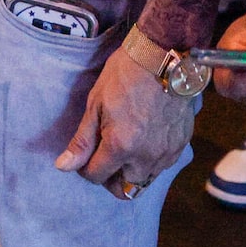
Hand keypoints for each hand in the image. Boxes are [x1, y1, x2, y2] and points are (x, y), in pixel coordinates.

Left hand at [57, 36, 199, 197]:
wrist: (164, 56)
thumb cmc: (125, 75)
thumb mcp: (95, 103)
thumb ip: (82, 141)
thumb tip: (64, 167)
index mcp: (120, 146)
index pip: (96, 176)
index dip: (85, 169)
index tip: (85, 155)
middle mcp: (145, 157)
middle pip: (123, 190)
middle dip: (110, 179)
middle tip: (105, 158)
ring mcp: (166, 152)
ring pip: (145, 181)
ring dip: (132, 172)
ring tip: (126, 149)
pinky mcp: (181, 144)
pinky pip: (163, 165)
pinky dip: (151, 160)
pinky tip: (145, 140)